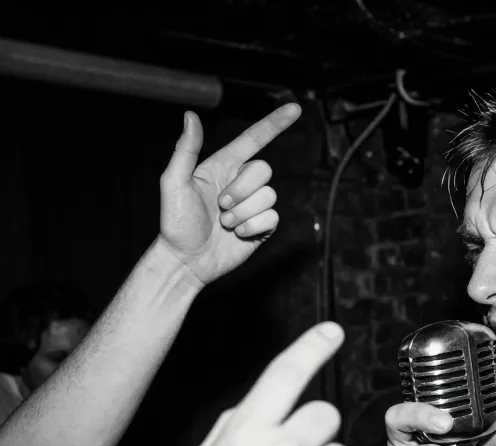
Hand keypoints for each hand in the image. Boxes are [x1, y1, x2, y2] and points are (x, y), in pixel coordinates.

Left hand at [157, 104, 301, 288]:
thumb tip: (191, 116)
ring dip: (244, 213)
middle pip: (263, 170)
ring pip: (269, 196)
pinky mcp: (262, 225)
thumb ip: (185, 150)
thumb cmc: (175, 223)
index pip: (253, 139)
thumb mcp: (173, 183)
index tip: (295, 109)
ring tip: (225, 224)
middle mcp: (240, 182)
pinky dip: (253, 227)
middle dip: (242, 190)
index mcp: (222, 166)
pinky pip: (272, 217)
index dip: (274, 124)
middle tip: (220, 207)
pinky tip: (237, 235)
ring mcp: (253, 204)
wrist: (187, 260)